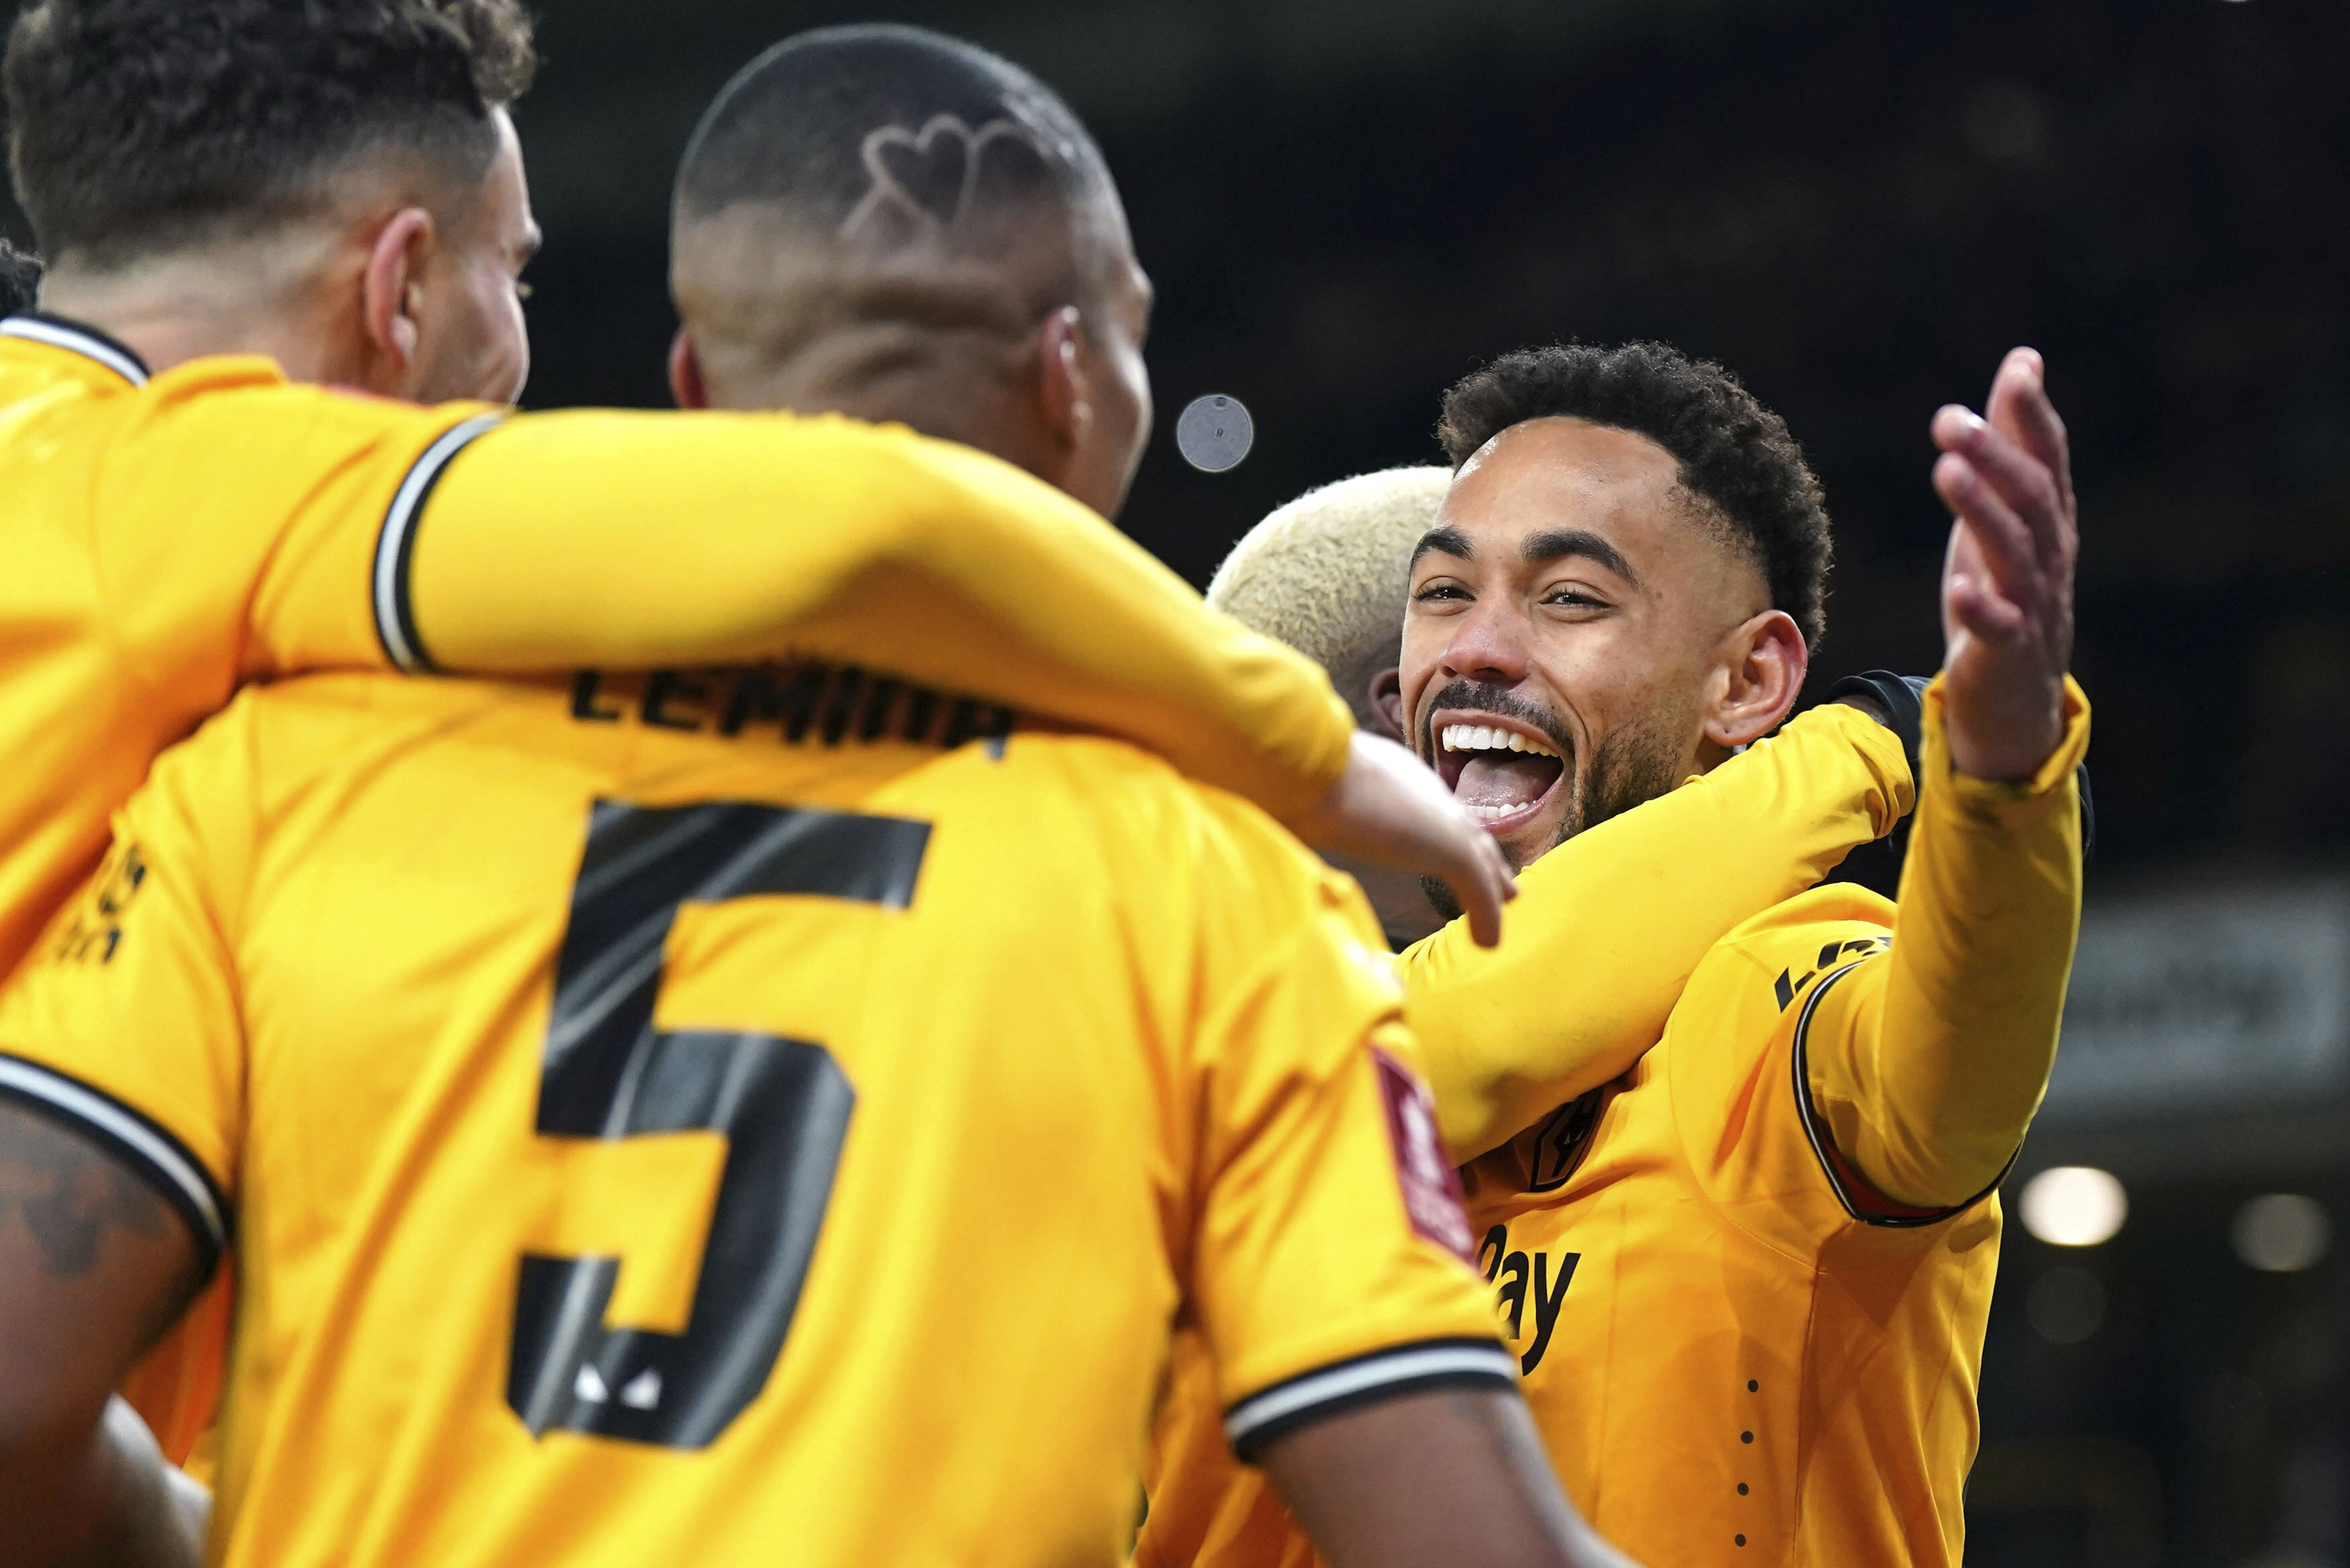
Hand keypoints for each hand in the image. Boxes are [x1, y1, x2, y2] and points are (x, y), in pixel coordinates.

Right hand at [1296, 732, 1517, 947]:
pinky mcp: (1451, 847)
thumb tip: (1280, 814)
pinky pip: (1479, 890)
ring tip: (1508, 901)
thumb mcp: (1304, 790)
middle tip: (1499, 871)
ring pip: (1479, 856)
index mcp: (1392, 776)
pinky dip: (1486, 915)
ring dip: (1493, 880)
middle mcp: (1422, 791)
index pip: (1427, 806)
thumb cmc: (1292, 777)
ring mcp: (1440, 818)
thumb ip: (1309, 804)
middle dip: (1482, 850)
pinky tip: (1488, 942)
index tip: (1451, 837)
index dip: (1441, 825)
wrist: (1308, 770)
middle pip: (1464, 827)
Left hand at [1930, 348, 2076, 780]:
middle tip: (1954, 421)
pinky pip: (2000, 628)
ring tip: (1947, 473)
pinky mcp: (2007, 653)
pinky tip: (1958, 587)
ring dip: (1982, 512)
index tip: (2020, 369)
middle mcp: (2049, 557)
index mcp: (2049, 521)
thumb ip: (2015, 440)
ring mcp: (2034, 606)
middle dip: (1997, 456)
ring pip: (2015, 554)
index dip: (2035, 415)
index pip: (2049, 459)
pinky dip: (1981, 607)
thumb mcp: (2006, 512)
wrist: (2014, 698)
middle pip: (2032, 499)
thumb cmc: (2006, 590)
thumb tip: (2025, 358)